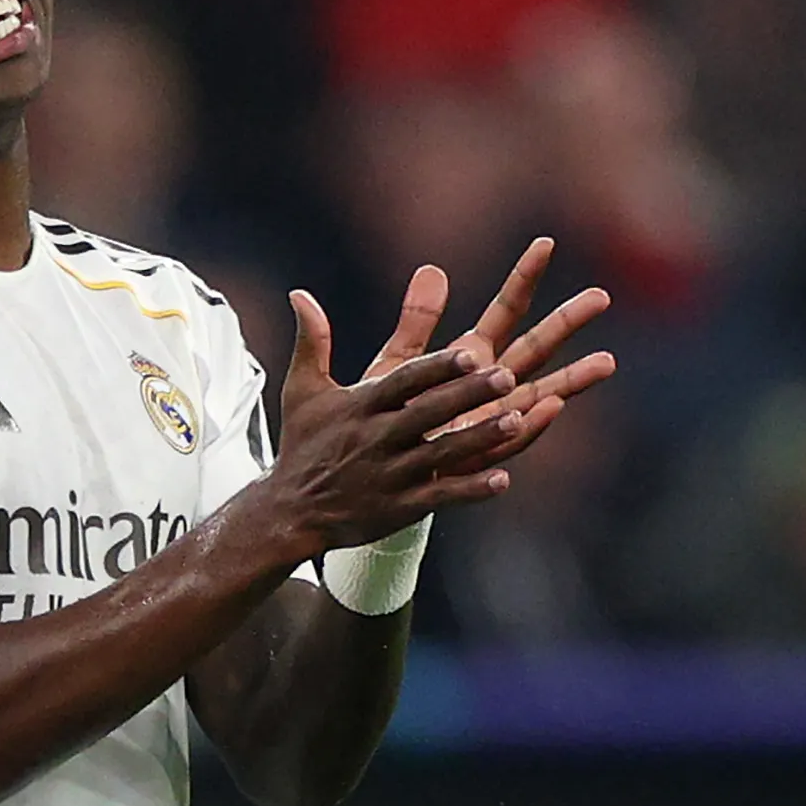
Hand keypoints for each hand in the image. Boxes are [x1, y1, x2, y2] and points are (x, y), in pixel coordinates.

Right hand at [263, 290, 521, 552]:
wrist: (290, 512)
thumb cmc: (303, 445)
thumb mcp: (302, 391)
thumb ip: (312, 341)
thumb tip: (300, 294)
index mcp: (360, 406)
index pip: (403, 382)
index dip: (436, 368)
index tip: (469, 352)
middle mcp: (377, 438)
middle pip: (429, 413)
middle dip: (468, 395)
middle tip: (506, 376)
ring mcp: (390, 475)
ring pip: (441, 454)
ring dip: (479, 438)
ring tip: (516, 421)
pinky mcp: (400, 508)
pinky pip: (440, 498)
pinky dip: (471, 490)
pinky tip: (503, 480)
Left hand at [360, 238, 615, 464]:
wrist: (374, 470)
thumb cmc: (387, 415)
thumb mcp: (396, 363)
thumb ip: (416, 322)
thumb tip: (431, 269)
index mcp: (472, 356)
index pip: (506, 310)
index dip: (524, 278)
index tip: (545, 243)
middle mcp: (491, 386)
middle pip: (536, 347)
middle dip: (567, 323)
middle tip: (601, 296)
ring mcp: (492, 419)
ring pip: (541, 393)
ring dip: (572, 379)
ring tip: (607, 362)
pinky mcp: (482, 452)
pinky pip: (513, 436)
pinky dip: (533, 421)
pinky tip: (554, 404)